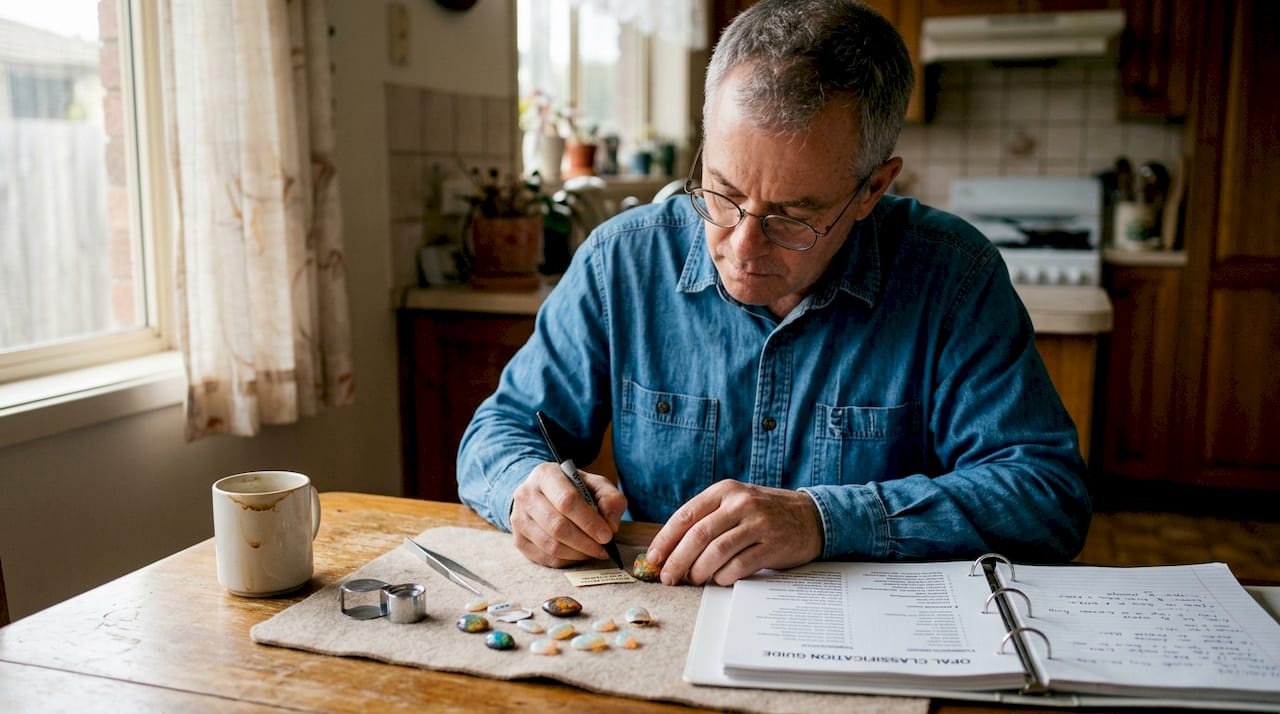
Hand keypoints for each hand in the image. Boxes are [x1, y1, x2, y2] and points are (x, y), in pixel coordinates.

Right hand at [510, 462, 626, 567]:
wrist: (543, 494)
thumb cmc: (574, 489)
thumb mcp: (596, 485)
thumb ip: (610, 500)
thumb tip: (611, 526)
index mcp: (545, 475)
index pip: (567, 501)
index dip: (589, 521)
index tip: (607, 535)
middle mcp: (526, 495)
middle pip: (557, 526)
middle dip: (585, 542)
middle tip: (603, 548)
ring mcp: (518, 519)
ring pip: (550, 545)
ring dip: (577, 553)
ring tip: (594, 551)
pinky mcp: (518, 540)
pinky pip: (545, 558)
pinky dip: (567, 561)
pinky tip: (579, 554)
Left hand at [645, 481, 823, 585]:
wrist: (811, 517)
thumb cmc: (765, 514)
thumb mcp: (736, 503)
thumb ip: (708, 518)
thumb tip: (671, 549)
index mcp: (725, 491)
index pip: (686, 515)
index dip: (666, 539)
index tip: (653, 559)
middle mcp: (740, 503)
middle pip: (698, 535)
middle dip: (677, 560)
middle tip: (666, 578)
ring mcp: (758, 524)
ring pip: (716, 551)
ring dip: (698, 571)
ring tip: (691, 581)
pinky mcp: (772, 545)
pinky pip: (739, 566)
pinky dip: (723, 577)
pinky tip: (719, 580)